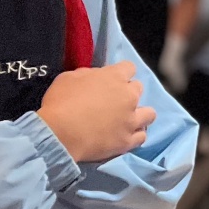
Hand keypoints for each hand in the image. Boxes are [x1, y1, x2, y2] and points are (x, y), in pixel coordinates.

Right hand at [38, 62, 153, 163]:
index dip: (121, 73)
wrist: (59, 134)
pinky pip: (142, 137)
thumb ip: (88, 75)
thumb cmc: (60, 102)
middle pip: (138, 89)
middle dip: (128, 93)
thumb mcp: (69, 78)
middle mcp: (129, 96)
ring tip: (128, 120)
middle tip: (114, 101)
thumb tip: (96, 77)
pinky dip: (135, 135)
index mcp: (115, 77)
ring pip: (149, 114)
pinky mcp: (128, 141)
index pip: (129, 67)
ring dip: (140, 114)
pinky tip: (126, 136)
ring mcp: (131, 120)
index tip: (113, 80)